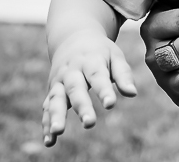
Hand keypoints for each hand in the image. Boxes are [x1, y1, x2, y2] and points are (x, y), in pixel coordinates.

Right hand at [42, 29, 135, 146]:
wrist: (73, 37)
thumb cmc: (99, 51)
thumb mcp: (114, 55)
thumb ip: (123, 74)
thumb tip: (133, 93)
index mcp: (90, 60)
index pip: (97, 76)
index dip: (104, 90)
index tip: (111, 104)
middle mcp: (72, 71)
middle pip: (75, 89)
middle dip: (81, 106)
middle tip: (89, 123)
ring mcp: (59, 81)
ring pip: (56, 99)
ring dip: (56, 116)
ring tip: (58, 131)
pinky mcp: (52, 91)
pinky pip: (47, 108)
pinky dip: (46, 124)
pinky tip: (49, 141)